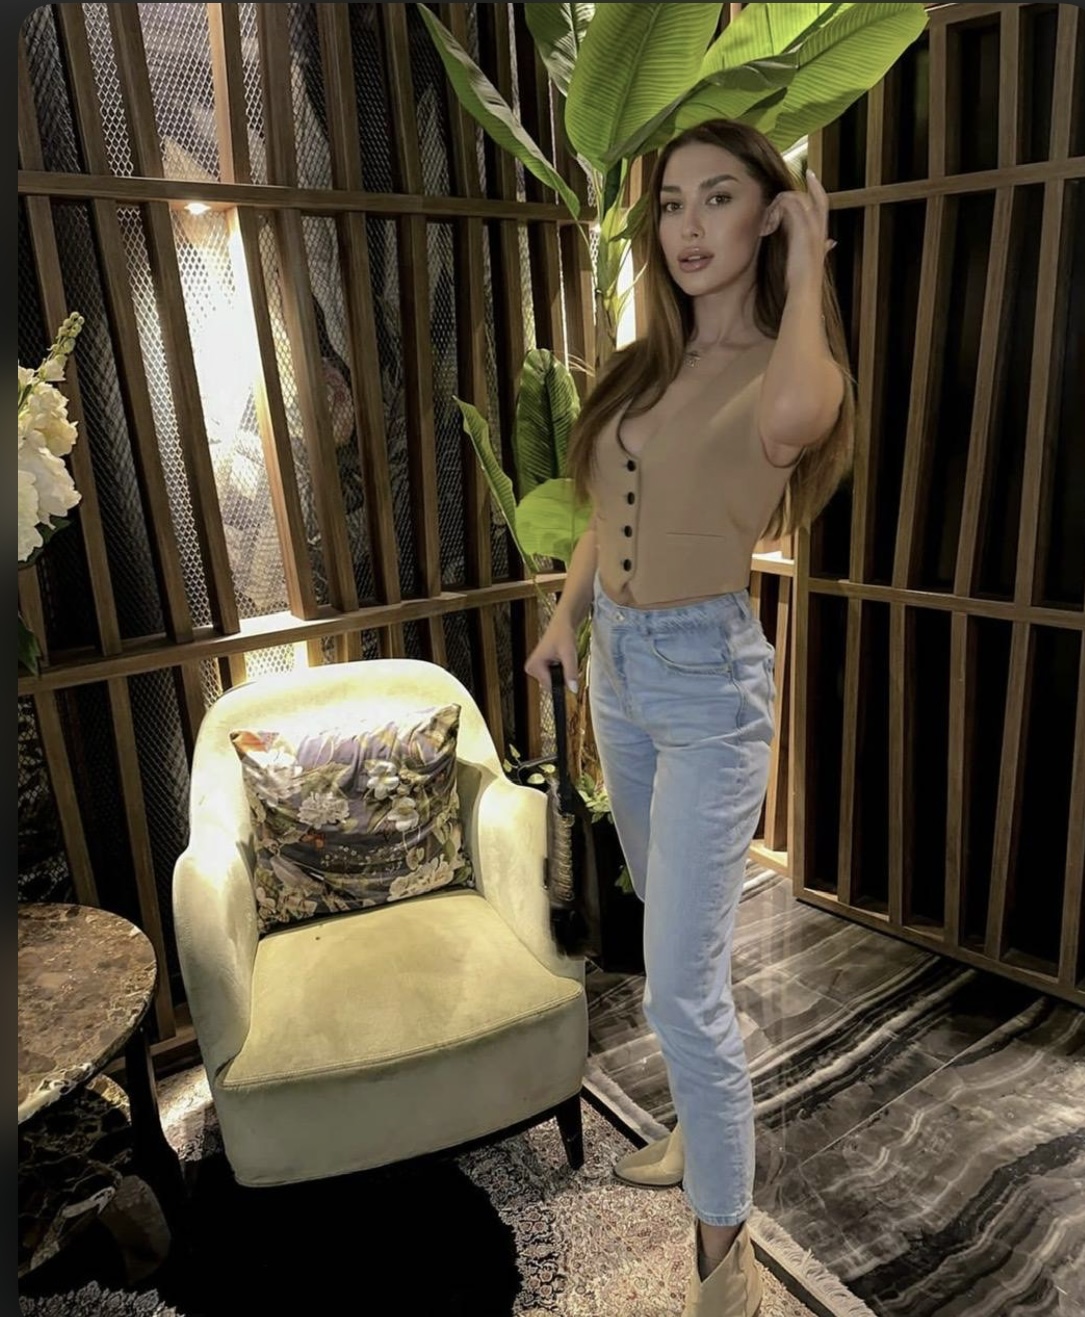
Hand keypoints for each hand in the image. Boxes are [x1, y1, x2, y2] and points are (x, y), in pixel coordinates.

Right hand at [524, 616, 579, 694]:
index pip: (551, 686)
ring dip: (562, 673)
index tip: (570, 674)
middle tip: (566, 661)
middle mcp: (531, 668)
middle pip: (551, 685)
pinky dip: (560, 671)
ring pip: (553, 682)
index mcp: (534, 666)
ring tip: (563, 658)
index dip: (564, 681)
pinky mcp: (539, 668)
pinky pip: (552, 677)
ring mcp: (534, 668)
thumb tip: (573, 689)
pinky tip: (560, 659)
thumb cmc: (563, 634)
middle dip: (562, 676)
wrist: (562, 624)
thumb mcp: (569, 654)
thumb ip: (570, 672)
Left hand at [769, 169, 835, 291]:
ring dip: (789, 199)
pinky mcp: (803, 236)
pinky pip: (795, 212)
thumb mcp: (815, 261)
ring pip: (804, 203)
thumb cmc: (806, 281)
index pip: (823, 205)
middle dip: (812, 186)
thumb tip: (832, 242)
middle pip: (818, 200)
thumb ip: (823, 248)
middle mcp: (820, 231)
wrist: (805, 292)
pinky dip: (785, 207)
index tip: (811, 176)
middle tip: (803, 175)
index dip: (818, 189)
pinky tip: (775, 209)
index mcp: (821, 235)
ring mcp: (812, 233)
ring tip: (777, 202)